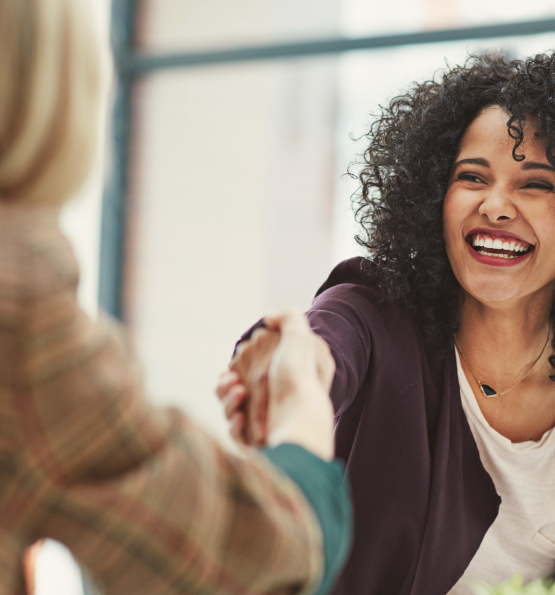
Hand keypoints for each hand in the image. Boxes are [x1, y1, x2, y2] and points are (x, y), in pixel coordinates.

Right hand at [217, 310, 335, 459]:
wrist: (300, 420)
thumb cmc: (299, 378)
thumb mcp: (300, 338)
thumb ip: (288, 318)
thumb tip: (269, 317)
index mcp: (281, 378)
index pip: (249, 368)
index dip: (239, 364)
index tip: (237, 361)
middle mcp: (272, 400)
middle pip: (233, 388)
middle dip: (227, 383)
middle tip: (234, 381)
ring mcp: (263, 422)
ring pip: (229, 408)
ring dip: (227, 399)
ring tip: (239, 393)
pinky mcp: (256, 442)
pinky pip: (234, 431)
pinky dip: (234, 423)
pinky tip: (241, 417)